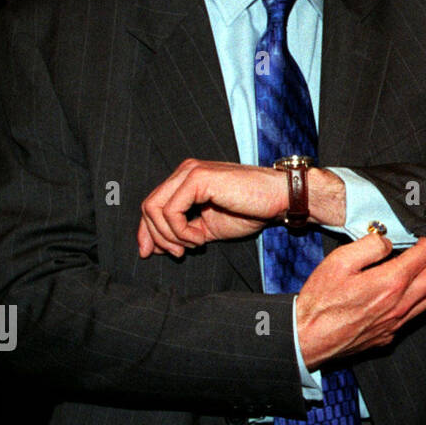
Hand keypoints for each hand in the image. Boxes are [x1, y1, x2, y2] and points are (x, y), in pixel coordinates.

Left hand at [138, 160, 283, 256]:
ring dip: (169, 235)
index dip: (146, 231)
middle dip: (156, 237)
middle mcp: (185, 171)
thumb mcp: (209, 227)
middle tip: (177, 253)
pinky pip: (172, 211)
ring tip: (193, 244)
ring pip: (154, 208)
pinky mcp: (197, 177)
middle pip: (148, 207)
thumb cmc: (252, 210)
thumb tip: (156, 246)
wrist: (278, 199)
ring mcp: (190, 172)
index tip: (150, 253)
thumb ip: (183, 232)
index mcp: (187, 180)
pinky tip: (199, 237)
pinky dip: (180, 231)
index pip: (154, 205)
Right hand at [296, 233, 425, 367]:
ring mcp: (396, 322)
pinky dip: (421, 297)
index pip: (425, 256)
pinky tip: (410, 289)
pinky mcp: (390, 334)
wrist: (307, 338)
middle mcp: (399, 304)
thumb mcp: (339, 261)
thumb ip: (369, 245)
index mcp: (390, 283)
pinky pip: (416, 314)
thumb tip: (388, 241)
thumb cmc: (320, 301)